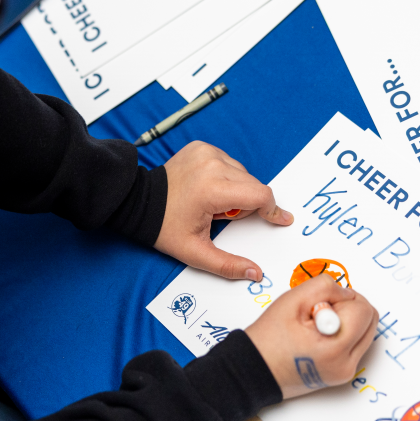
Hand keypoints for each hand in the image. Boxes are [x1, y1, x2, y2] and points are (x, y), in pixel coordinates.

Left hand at [155, 142, 292, 280]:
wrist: (138, 201)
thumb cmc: (164, 227)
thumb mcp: (194, 252)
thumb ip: (227, 265)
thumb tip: (255, 274)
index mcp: (212, 189)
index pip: (260, 195)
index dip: (272, 210)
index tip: (280, 219)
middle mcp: (212, 164)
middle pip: (253, 185)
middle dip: (246, 204)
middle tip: (220, 216)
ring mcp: (207, 152)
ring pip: (242, 173)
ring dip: (236, 189)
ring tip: (211, 203)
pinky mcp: (202, 147)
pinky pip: (229, 163)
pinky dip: (226, 176)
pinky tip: (207, 188)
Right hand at [245, 274, 378, 399]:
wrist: (255, 371)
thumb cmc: (268, 339)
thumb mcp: (293, 300)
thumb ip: (326, 287)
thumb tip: (346, 292)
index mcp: (336, 348)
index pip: (364, 310)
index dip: (344, 298)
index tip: (321, 303)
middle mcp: (346, 364)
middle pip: (370, 321)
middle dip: (349, 308)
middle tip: (321, 311)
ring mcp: (346, 372)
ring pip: (365, 332)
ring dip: (347, 321)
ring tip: (317, 325)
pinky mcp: (343, 374)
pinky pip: (355, 345)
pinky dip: (343, 334)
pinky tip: (319, 336)